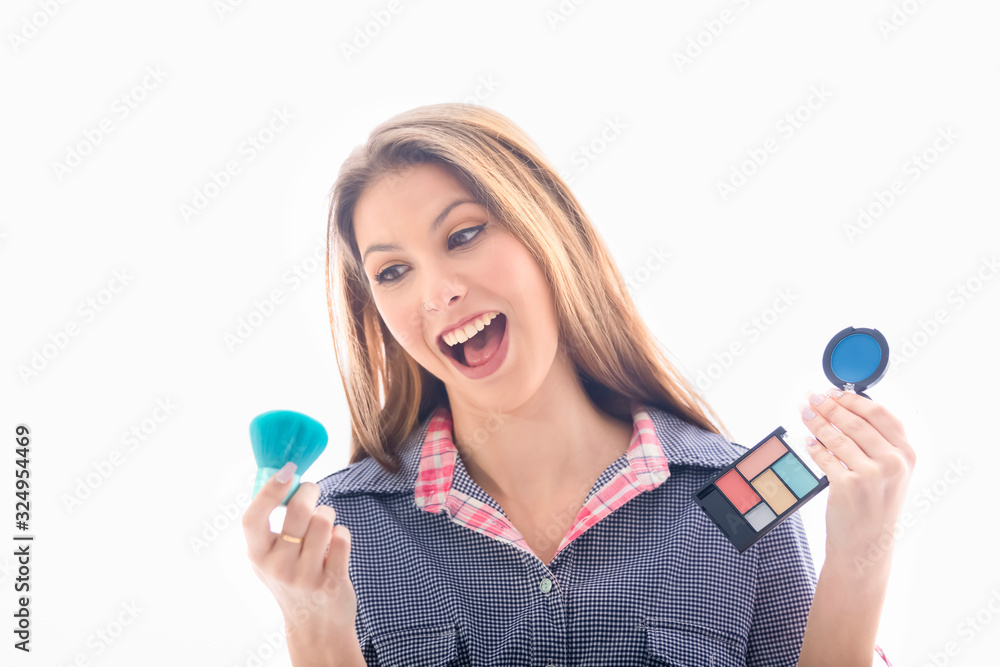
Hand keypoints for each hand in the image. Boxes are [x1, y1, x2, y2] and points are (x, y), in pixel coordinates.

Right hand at [242, 463, 361, 662]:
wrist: (315, 626)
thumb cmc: (292, 580)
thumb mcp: (269, 558)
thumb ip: (270, 525)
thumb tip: (283, 477)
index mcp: (257, 556)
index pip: (253, 518)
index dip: (269, 491)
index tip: (287, 472)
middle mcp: (277, 567)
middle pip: (298, 511)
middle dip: (311, 492)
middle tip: (313, 492)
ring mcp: (304, 576)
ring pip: (324, 520)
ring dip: (328, 515)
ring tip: (325, 527)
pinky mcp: (331, 581)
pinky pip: (342, 536)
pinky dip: (342, 534)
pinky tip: (336, 546)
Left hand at [799, 389, 916, 572]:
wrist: (866, 546)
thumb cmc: (875, 505)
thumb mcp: (890, 472)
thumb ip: (878, 442)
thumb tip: (847, 408)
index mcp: (906, 454)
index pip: (879, 413)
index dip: (853, 399)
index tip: (834, 392)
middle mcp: (893, 462)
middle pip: (855, 421)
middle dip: (829, 406)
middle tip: (812, 398)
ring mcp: (871, 475)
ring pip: (836, 436)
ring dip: (816, 421)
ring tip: (804, 412)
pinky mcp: (848, 486)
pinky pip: (824, 456)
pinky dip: (813, 446)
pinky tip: (808, 440)